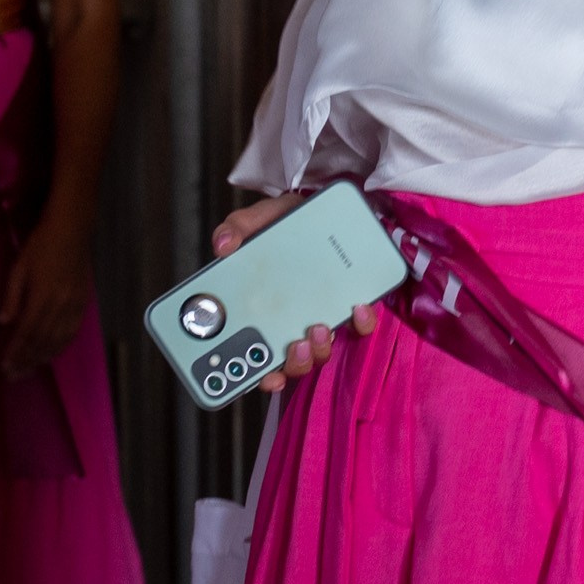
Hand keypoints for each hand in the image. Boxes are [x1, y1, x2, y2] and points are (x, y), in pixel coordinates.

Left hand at [0, 211, 95, 378]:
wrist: (72, 231)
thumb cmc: (40, 247)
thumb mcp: (18, 268)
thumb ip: (10, 296)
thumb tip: (1, 322)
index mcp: (43, 297)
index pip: (27, 332)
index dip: (15, 352)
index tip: (2, 367)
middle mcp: (61, 306)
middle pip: (43, 341)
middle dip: (26, 361)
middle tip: (12, 377)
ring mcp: (74, 305)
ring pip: (59, 339)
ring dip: (42, 358)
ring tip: (28, 370)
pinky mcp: (82, 303)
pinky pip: (72, 331)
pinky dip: (60, 346)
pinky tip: (51, 354)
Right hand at [211, 190, 379, 393]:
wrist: (324, 209)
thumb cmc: (286, 224)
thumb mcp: (259, 221)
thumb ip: (238, 228)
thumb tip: (223, 244)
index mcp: (263, 315)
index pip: (257, 357)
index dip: (260, 374)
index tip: (263, 373)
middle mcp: (292, 324)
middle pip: (291, 363)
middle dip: (292, 364)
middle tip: (293, 346)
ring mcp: (322, 316)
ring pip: (321, 351)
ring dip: (318, 348)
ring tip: (318, 327)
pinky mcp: (351, 304)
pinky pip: (360, 325)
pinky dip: (360, 323)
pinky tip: (358, 307)